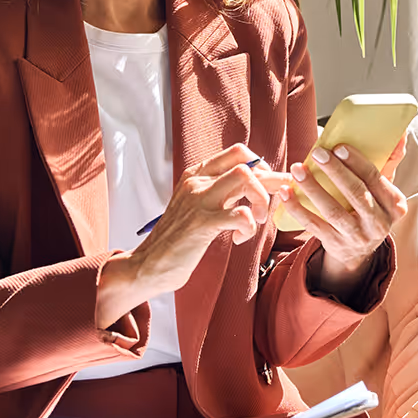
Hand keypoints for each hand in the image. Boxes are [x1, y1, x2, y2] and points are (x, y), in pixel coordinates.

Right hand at [96, 143, 289, 328]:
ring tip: (257, 221)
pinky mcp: (202, 224)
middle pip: (245, 163)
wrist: (148, 264)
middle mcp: (197, 182)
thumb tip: (253, 185)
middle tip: (268, 204)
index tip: (265, 186)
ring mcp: (199, 201)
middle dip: (268, 182)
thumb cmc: (177, 239)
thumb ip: (219, 193)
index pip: (236, 152)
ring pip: (246, 179)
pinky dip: (249, 227)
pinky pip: (242, 215)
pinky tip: (239, 239)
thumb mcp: (195, 206)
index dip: (260, 166)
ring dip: (261, 200)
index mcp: (195, 175)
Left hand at [277, 136, 407, 302]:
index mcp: (394, 205)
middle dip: (336, 172)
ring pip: (333, 211)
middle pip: (356, 194)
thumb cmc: (371, 208)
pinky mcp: (335, 243)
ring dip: (313, 188)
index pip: (375, 179)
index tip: (339, 147)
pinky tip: (286, 193)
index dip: (357, 162)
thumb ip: (389, 162)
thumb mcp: (384, 190)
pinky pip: (314, 225)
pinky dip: (297, 208)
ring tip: (297, 169)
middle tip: (318, 153)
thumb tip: (400, 134)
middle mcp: (378, 223)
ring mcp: (356, 236)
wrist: (359, 250)